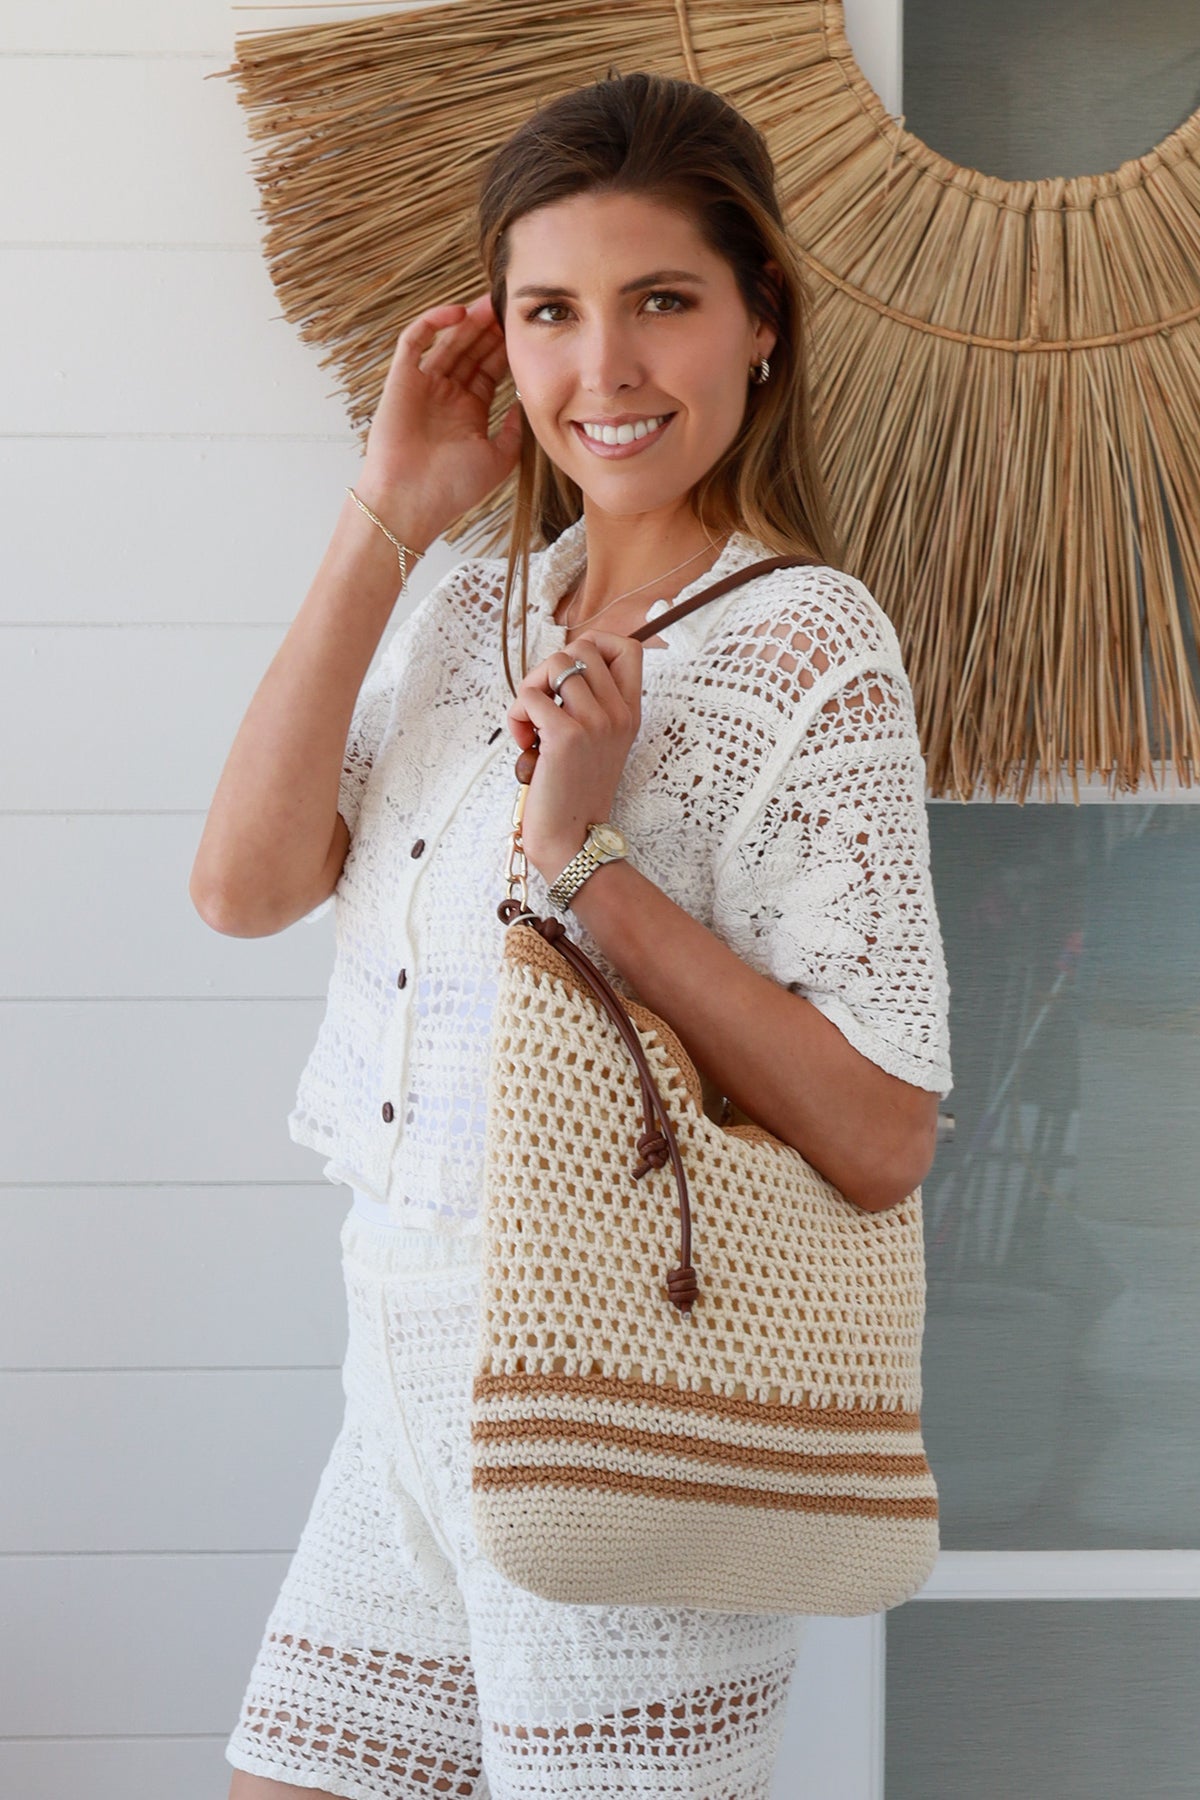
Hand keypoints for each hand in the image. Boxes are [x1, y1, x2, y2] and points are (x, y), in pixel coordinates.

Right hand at [358, 292, 522, 540]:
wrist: (412, 501)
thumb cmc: (452, 488)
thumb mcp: (498, 459)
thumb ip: (512, 430)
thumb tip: (523, 404)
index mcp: (468, 411)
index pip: (489, 369)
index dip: (506, 348)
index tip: (526, 331)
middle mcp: (446, 394)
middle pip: (471, 350)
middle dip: (490, 328)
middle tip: (509, 306)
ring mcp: (423, 385)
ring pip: (447, 341)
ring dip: (468, 321)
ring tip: (490, 302)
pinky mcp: (401, 379)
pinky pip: (414, 341)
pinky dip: (433, 323)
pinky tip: (458, 313)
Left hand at [506, 630, 643, 878]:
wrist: (571, 838)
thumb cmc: (573, 790)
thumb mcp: (598, 741)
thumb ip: (592, 703)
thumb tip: (564, 663)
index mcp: (631, 713)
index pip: (629, 647)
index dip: (595, 644)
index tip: (571, 674)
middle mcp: (619, 714)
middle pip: (582, 647)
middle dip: (550, 669)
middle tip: (542, 704)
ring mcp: (596, 723)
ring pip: (554, 663)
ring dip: (530, 690)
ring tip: (531, 725)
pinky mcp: (566, 736)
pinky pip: (529, 695)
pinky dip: (516, 716)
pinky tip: (524, 743)